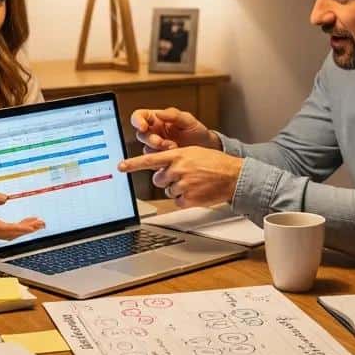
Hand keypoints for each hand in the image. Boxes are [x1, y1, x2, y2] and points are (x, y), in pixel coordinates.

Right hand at [0, 188, 44, 239]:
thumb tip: (5, 199)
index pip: (8, 229)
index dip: (23, 228)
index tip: (35, 225)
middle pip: (10, 234)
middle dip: (27, 229)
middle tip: (41, 223)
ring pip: (7, 234)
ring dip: (21, 229)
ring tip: (35, 222)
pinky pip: (2, 232)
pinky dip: (14, 228)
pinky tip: (21, 223)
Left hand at [118, 147, 242, 206]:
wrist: (233, 176)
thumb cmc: (215, 163)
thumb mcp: (194, 152)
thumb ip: (176, 157)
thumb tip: (162, 165)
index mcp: (178, 155)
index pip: (150, 159)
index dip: (133, 164)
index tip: (120, 166)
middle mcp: (178, 169)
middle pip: (158, 179)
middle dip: (166, 180)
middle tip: (181, 177)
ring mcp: (183, 184)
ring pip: (168, 191)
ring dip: (177, 189)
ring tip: (193, 183)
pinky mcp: (188, 199)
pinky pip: (177, 201)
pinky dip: (185, 200)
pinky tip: (196, 193)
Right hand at [129, 107, 220, 153]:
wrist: (207, 149)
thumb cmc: (197, 131)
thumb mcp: (188, 120)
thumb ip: (173, 115)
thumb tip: (158, 113)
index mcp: (157, 120)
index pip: (139, 116)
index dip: (137, 121)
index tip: (144, 127)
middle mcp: (154, 133)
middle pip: (141, 135)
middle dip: (151, 139)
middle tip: (163, 143)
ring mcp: (156, 147)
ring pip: (147, 149)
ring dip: (158, 150)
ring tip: (174, 148)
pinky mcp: (160, 160)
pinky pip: (153, 161)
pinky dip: (161, 160)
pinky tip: (172, 158)